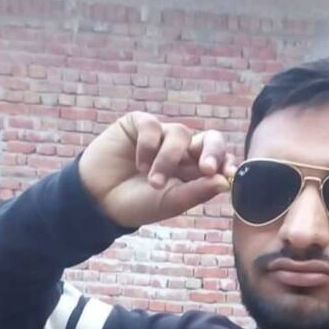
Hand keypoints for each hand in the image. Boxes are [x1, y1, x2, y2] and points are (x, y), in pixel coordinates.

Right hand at [78, 111, 236, 227]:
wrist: (100, 200)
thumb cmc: (138, 204)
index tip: (228, 173)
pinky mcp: (138, 124)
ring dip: (168, 160)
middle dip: (212, 151)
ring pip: (180, 134)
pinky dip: (148, 146)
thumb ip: (197, 192)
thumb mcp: (171, 202)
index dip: (226, 162)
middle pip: (210, 139)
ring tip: (152, 182)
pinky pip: (152, 126)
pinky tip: (138, 164)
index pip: (219, 159)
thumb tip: (225, 182)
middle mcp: (182, 150)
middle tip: (207, 169)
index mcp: (195, 170)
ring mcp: (161, 135)